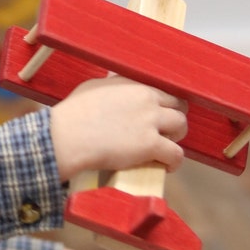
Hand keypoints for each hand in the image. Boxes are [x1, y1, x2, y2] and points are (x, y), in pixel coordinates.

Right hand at [49, 75, 187, 181]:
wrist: (68, 136)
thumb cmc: (73, 114)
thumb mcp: (93, 87)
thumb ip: (112, 85)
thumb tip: (114, 83)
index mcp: (134, 84)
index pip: (164, 90)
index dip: (164, 104)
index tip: (159, 114)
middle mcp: (147, 99)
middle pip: (179, 106)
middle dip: (173, 119)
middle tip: (164, 131)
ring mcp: (150, 121)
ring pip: (182, 126)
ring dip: (175, 138)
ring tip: (165, 148)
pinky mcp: (150, 145)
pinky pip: (176, 153)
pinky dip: (174, 161)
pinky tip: (167, 166)